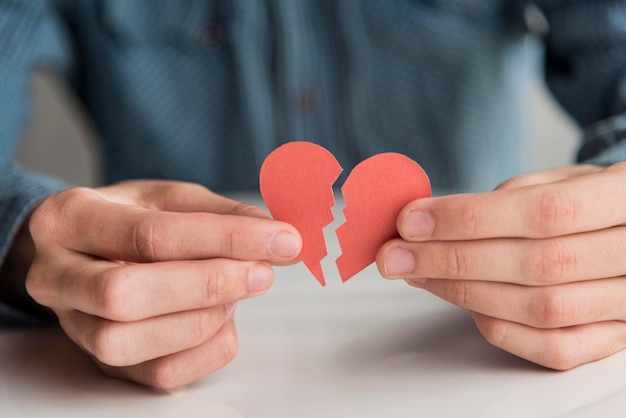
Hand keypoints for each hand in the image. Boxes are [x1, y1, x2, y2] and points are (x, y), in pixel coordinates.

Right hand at [25, 180, 300, 388]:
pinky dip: (205, 351)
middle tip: (261, 273)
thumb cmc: (131, 219)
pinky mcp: (101, 362)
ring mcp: (72, 325)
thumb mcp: (172, 199)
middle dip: (206, 285)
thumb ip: (222, 215)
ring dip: (201, 320)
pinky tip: (222, 321)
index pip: (151, 235)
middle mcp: (56, 276)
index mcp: (71, 218)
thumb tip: (278, 237)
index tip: (282, 240)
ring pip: (128, 343)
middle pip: (125, 295)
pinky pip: (155, 375)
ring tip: (236, 292)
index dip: (225, 240)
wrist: (83, 249)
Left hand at [376, 163, 625, 369]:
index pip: (546, 212)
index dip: (470, 218)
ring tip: (417, 272)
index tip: (411, 220)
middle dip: (452, 258)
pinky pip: (552, 348)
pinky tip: (460, 300)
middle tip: (396, 254)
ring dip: (463, 291)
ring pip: (541, 309)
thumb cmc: (588, 202)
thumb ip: (505, 200)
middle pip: (537, 264)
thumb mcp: (560, 180)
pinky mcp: (615, 339)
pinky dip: (496, 325)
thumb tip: (427, 222)